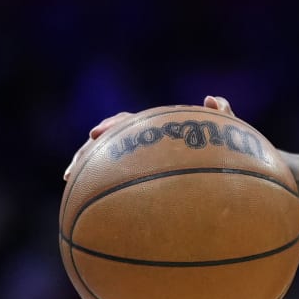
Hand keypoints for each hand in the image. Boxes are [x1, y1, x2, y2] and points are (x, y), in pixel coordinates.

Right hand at [63, 95, 237, 180]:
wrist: (228, 181)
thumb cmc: (228, 156)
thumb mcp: (226, 136)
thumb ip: (222, 117)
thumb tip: (213, 99)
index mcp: (158, 129)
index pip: (127, 122)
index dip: (111, 126)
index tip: (97, 133)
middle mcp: (144, 144)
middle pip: (107, 141)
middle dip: (89, 149)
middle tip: (74, 164)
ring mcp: (139, 162)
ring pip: (104, 161)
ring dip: (85, 166)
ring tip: (69, 179)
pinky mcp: (138, 180)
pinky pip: (111, 182)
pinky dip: (95, 187)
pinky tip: (83, 200)